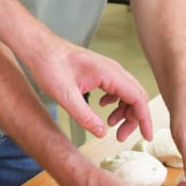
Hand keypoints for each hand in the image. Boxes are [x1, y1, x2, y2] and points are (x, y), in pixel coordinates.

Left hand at [26, 39, 152, 142]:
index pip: (138, 98)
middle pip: (136, 96)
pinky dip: (115, 102)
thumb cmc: (50, 66)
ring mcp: (107, 69)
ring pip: (127, 92)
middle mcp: (113, 69)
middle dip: (133, 118)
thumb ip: (85, 116)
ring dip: (124, 111)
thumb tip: (103, 133)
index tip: (146, 136)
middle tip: (121, 137)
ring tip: (110, 126)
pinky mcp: (99, 71)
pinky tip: (103, 109)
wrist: (39, 48)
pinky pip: (116, 88)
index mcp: (109, 73)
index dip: (144, 119)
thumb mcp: (65, 96)